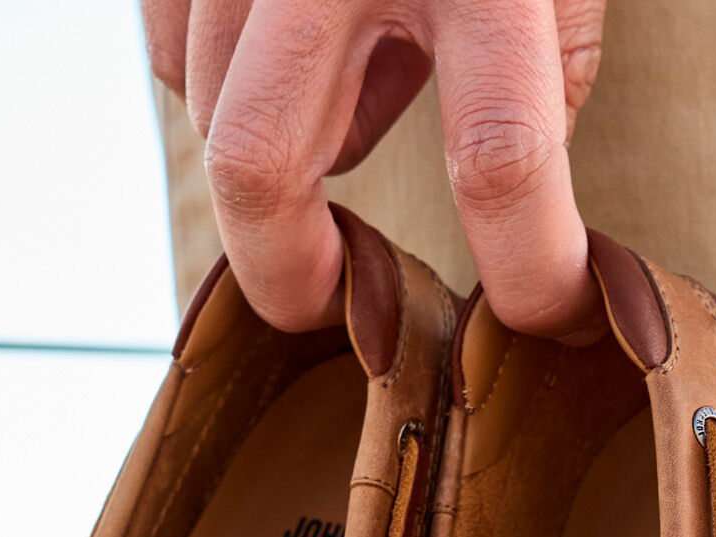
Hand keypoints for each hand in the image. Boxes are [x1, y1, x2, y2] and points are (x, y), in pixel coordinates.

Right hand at [142, 0, 607, 337]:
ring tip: (338, 118)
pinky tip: (297, 44)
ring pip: (206, 102)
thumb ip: (541, 77)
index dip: (526, 263)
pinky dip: (229, 78)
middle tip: (326, 305)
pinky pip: (174, 44)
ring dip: (266, 152)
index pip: (500, 153)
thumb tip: (479, 201)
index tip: (537, 312)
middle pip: (259, 159)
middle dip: (285, 269)